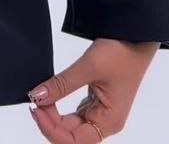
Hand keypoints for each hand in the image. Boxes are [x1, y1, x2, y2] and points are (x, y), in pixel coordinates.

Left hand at [27, 38, 159, 140]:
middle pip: (71, 135)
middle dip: (49, 122)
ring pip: (71, 126)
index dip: (52, 130)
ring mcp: (100, 112)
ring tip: (38, 98)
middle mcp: (105, 121)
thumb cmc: (120, 53)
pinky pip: (74, 114)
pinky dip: (58, 108)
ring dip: (52, 117)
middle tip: (34, 99)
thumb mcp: (88, 66)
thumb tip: (36, 96)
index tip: (36, 109)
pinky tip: (48, 97)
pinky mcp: (95, 101)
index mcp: (109, 121)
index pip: (75, 141)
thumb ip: (61, 84)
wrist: (134, 36)